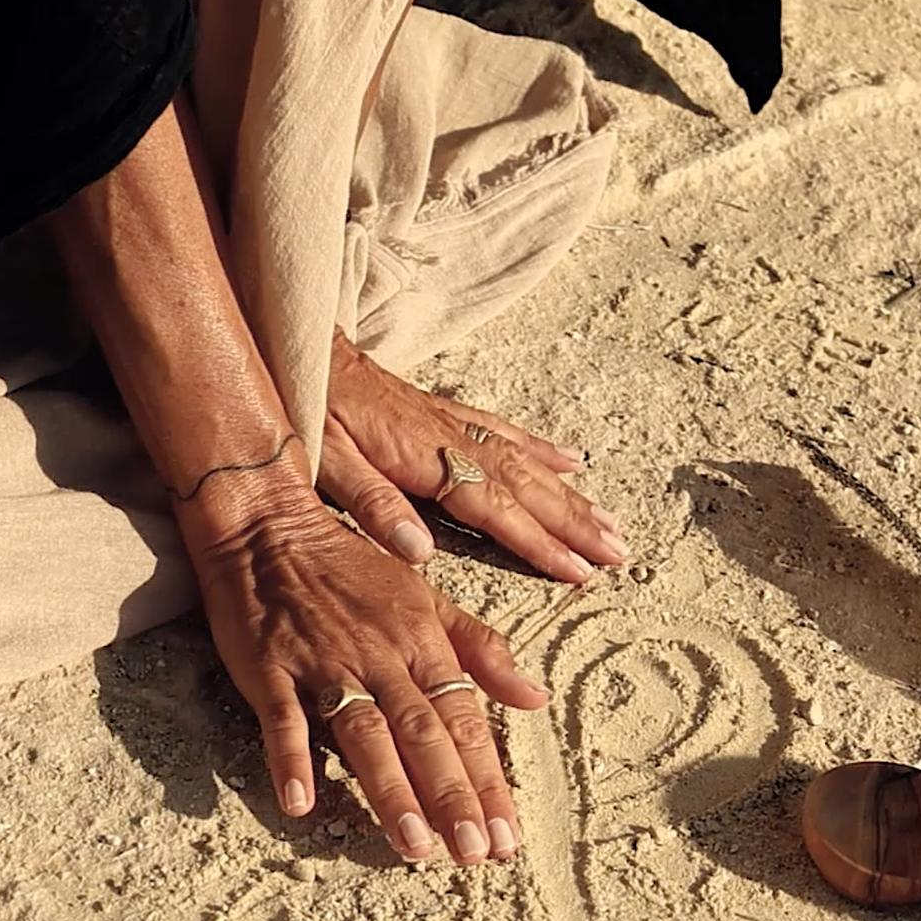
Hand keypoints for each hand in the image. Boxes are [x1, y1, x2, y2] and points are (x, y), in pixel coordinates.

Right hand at [180, 479, 549, 865]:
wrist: (268, 524)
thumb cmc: (349, 564)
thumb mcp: (426, 597)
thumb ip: (481, 650)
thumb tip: (535, 697)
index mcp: (422, 642)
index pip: (464, 722)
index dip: (487, 781)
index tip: (507, 835)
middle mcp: (380, 657)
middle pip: (423, 735)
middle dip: (452, 797)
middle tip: (475, 854)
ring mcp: (323, 664)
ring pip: (365, 733)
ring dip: (390, 790)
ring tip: (413, 846)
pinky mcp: (269, 669)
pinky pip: (283, 719)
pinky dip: (291, 759)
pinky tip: (301, 804)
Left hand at [319, 333, 628, 583]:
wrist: (301, 348)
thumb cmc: (310, 411)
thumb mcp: (327, 465)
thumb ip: (373, 507)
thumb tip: (421, 552)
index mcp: (423, 459)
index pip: (494, 509)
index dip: (537, 543)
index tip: (578, 572)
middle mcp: (450, 439)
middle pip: (526, 487)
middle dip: (575, 523)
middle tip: (619, 553)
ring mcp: (453, 423)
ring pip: (526, 462)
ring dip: (571, 495)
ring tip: (612, 523)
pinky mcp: (445, 411)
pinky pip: (505, 431)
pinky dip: (542, 448)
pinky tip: (572, 461)